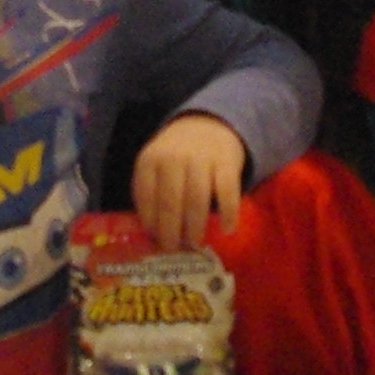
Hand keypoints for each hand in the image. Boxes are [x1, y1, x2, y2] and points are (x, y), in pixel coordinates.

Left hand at [131, 112, 248, 249]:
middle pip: (170, 201)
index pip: (146, 196)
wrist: (208, 125)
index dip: (150, 222)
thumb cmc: (177, 156)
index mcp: (150, 159)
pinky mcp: (226, 162)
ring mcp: (201, 159)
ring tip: (194, 244)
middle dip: (171, 230)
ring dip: (195, 226)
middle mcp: (174, 157)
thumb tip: (151, 235)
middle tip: (173, 249)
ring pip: (197, 199)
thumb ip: (151, 191)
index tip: (154, 241)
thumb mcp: (155, 164)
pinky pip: (227, 192)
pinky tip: (227, 229)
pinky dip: (228, 213)